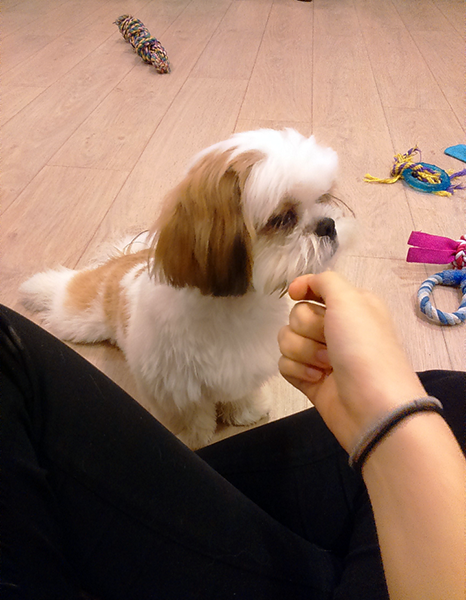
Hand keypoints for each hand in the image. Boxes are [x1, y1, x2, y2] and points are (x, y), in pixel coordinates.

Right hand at [278, 271, 425, 451]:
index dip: (301, 289)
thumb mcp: (350, 300)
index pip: (314, 288)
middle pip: (296, 315)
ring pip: (286, 340)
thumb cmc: (364, 347)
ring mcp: (321, 355)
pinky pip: (284, 365)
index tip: (293, 294)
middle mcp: (335, 328)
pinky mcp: (309, 379)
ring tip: (327, 366)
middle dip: (308, 328)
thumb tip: (301, 284)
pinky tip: (318, 380)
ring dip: (303, 352)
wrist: (372, 406)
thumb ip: (325, 281)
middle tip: (330, 341)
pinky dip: (299, 371)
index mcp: (350, 306)